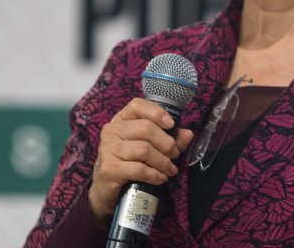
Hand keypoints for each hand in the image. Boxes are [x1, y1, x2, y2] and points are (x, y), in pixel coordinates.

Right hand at [88, 98, 193, 222]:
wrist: (105, 188)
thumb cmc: (128, 162)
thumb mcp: (147, 146)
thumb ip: (168, 138)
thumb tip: (188, 133)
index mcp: (121, 120)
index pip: (137, 105)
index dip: (157, 112)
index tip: (171, 125)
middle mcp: (112, 131)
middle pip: (146, 128)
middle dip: (166, 143)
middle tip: (174, 155)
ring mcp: (108, 149)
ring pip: (144, 150)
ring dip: (163, 162)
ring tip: (169, 169)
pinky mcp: (109, 169)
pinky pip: (139, 169)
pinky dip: (155, 175)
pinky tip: (161, 178)